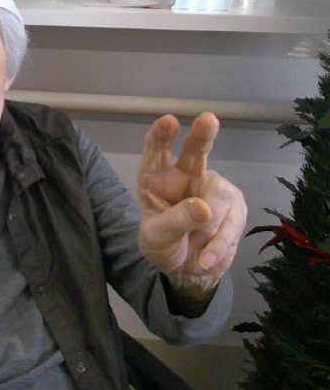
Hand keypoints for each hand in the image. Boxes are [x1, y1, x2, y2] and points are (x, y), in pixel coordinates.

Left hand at [137, 113, 246, 302]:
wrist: (187, 269)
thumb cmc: (164, 244)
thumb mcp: (157, 237)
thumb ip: (175, 221)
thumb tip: (204, 208)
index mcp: (156, 177)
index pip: (156, 150)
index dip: (161, 135)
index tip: (167, 122)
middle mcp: (184, 176)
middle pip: (194, 151)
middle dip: (202, 135)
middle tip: (208, 120)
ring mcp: (211, 188)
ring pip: (221, 194)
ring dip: (211, 226)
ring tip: (197, 249)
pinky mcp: (233, 206)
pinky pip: (234, 220)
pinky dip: (221, 243)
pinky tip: (208, 257)